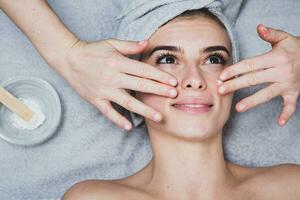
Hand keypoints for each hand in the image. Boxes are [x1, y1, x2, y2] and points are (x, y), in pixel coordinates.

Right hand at [62, 39, 177, 129]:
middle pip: (139, 85)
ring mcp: (103, 90)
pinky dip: (117, 120)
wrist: (69, 58)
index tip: (173, 82)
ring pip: (127, 102)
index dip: (159, 76)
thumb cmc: (92, 50)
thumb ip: (130, 45)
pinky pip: (108, 112)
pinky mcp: (95, 100)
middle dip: (158, 91)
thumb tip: (147, 43)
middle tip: (174, 96)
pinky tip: (129, 127)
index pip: (143, 70)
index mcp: (117, 62)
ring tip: (158, 117)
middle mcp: (112, 77)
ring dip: (144, 110)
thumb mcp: (111, 43)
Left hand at [218, 24, 299, 125]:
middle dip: (236, 85)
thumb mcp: (284, 38)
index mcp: (275, 58)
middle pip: (254, 79)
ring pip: (267, 94)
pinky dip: (287, 114)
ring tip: (238, 108)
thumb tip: (258, 27)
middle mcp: (281, 71)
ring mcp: (288, 84)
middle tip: (221, 91)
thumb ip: (270, 33)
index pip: (250, 64)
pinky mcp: (295, 93)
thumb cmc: (295, 48)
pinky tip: (279, 123)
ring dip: (253, 101)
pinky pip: (291, 105)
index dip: (235, 70)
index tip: (222, 76)